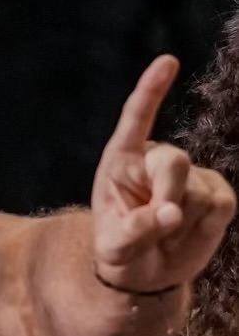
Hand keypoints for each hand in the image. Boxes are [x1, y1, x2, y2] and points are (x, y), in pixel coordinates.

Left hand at [90, 55, 234, 294]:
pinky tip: (189, 233)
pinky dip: (205, 227)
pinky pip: (220, 205)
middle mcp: (157, 160)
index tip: (168, 61)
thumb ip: (135, 229)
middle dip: (169, 194)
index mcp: (122, 161)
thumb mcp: (114, 248)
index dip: (152, 90)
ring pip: (198, 191)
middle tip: (161, 224)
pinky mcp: (217, 194)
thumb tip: (172, 214)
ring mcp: (191, 174)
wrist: (146, 274)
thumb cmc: (120, 253)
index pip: (136, 118)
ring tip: (165, 236)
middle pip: (174, 161)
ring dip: (183, 222)